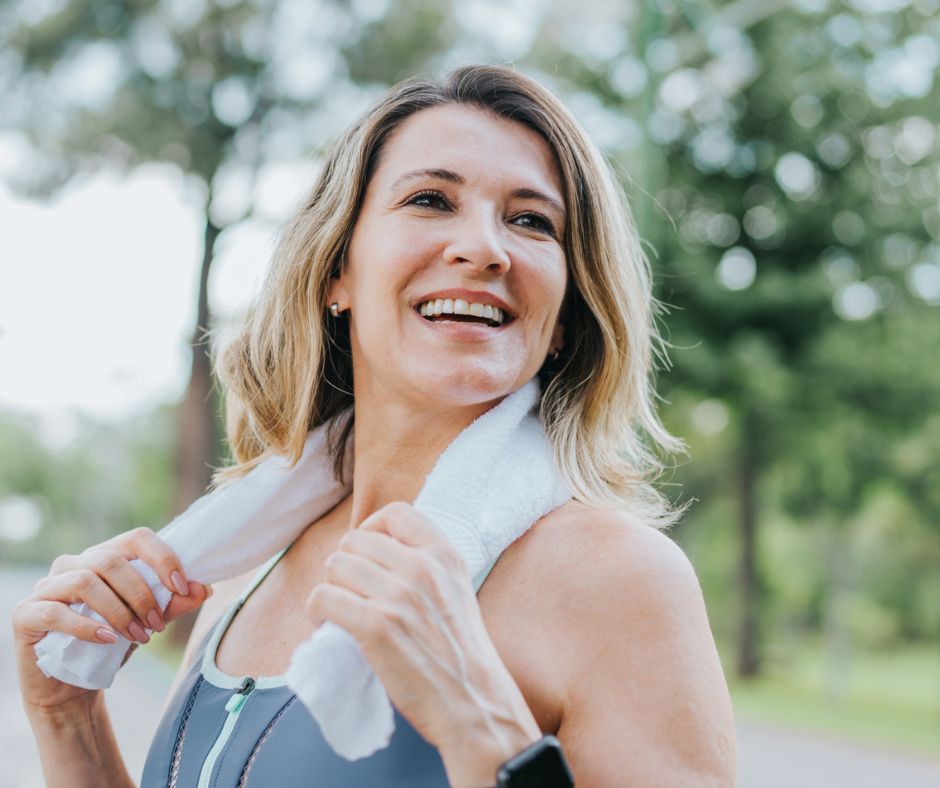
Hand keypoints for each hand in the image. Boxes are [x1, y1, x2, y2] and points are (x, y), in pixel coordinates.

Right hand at [13, 527, 209, 714]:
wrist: (72, 685)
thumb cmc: (112, 644)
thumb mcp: (147, 622)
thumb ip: (173, 604)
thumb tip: (204, 588)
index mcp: (105, 557)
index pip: (136, 538)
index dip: (162, 558)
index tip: (181, 587)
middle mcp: (73, 564)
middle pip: (112, 560)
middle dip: (142, 594)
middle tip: (157, 626)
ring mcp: (46, 586)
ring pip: (86, 581)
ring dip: (119, 611)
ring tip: (138, 637)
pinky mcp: (26, 613)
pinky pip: (56, 611)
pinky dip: (87, 626)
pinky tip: (108, 640)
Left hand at [308, 502, 539, 783]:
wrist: (472, 701)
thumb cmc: (461, 652)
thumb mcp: (458, 589)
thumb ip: (427, 564)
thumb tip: (378, 551)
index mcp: (445, 554)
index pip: (395, 512)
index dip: (371, 528)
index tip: (367, 554)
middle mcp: (422, 567)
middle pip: (354, 540)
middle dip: (344, 564)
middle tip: (349, 592)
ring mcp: (398, 595)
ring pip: (335, 566)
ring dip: (329, 587)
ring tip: (337, 610)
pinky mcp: (376, 626)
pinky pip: (323, 597)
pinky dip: (316, 610)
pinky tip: (326, 625)